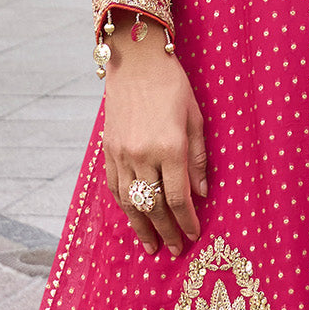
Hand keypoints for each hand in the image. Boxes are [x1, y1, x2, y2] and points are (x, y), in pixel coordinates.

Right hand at [101, 13, 207, 256]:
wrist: (134, 59)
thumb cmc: (172, 85)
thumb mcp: (195, 118)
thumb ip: (197, 159)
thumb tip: (199, 194)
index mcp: (169, 148)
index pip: (178, 198)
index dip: (186, 221)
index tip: (193, 235)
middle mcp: (143, 155)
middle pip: (154, 207)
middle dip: (166, 231)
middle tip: (174, 249)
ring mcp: (122, 154)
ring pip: (131, 203)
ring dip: (142, 227)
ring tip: (150, 246)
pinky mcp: (108, 151)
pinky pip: (115, 188)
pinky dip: (125, 207)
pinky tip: (133, 219)